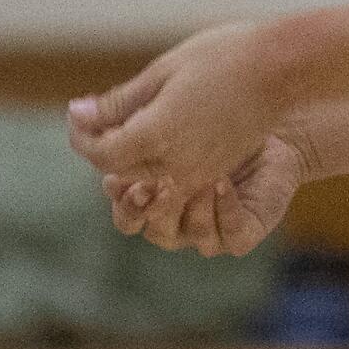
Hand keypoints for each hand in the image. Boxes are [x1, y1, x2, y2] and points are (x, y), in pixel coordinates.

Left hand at [68, 21, 300, 191]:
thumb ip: (120, 101)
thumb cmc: (225, 57)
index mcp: (157, 134)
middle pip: (119, 168)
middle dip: (102, 143)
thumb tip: (79, 113)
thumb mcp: (164, 71)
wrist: (283, 68)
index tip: (79, 110)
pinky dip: (156, 157)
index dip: (82, 134)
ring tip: (129, 120)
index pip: (100, 153)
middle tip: (97, 114)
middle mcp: (176, 162)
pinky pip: (172, 173)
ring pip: (145, 174)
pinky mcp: (216, 168)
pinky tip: (160, 128)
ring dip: (129, 153)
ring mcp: (199, 170)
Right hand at [101, 134, 305, 256]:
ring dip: (194, 205)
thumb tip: (78, 113)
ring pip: (192, 234)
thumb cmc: (214, 120)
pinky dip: (226, 210)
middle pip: (154, 231)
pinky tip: (223, 183)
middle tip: (159, 182)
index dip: (122, 201)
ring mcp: (210, 233)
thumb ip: (130, 124)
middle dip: (156, 208)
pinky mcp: (243, 234)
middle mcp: (178, 224)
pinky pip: (232, 235)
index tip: (121, 177)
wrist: (270, 129)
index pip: (126, 215)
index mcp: (155, 206)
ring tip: (201, 177)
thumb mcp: (168, 115)